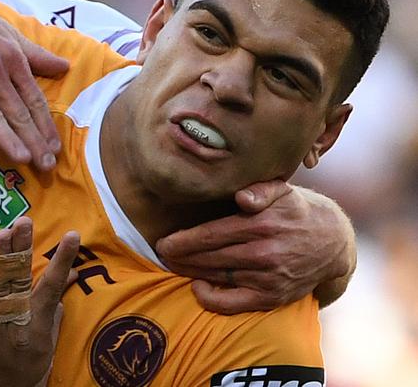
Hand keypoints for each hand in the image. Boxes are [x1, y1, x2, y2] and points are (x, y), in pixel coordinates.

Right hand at [0, 0, 68, 170]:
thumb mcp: (5, 33)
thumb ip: (34, 54)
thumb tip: (65, 66)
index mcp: (12, 57)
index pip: (34, 98)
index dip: (46, 125)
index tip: (56, 148)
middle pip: (17, 110)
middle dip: (34, 139)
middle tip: (46, 165)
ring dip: (8, 138)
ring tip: (23, 159)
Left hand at [0, 217, 79, 386]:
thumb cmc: (21, 375)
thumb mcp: (45, 350)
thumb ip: (53, 314)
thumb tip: (67, 281)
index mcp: (37, 329)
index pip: (51, 288)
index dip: (62, 261)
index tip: (72, 236)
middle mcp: (16, 328)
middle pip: (20, 283)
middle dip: (22, 250)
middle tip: (24, 221)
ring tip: (4, 234)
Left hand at [155, 180, 354, 313]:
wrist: (331, 242)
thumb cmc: (295, 210)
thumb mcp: (283, 190)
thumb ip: (261, 189)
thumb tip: (241, 197)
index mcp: (261, 223)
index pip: (211, 234)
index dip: (182, 240)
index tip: (162, 242)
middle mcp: (264, 252)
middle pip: (209, 256)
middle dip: (180, 256)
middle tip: (161, 254)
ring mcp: (268, 277)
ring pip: (217, 276)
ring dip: (190, 272)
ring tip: (172, 265)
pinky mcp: (272, 297)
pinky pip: (233, 303)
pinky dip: (211, 298)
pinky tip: (197, 286)